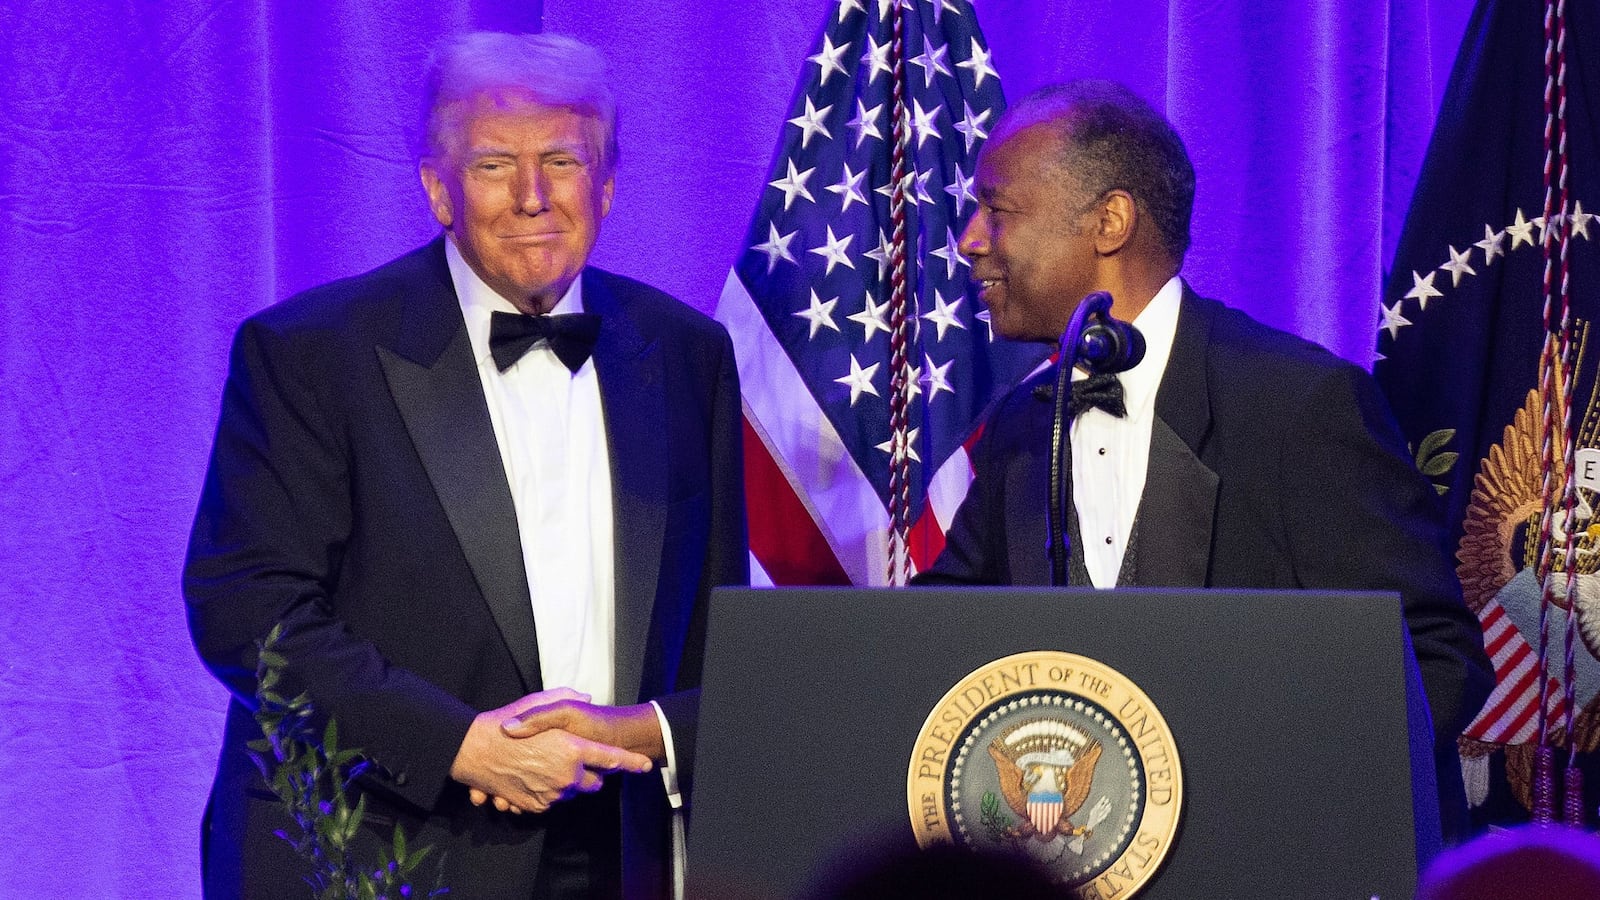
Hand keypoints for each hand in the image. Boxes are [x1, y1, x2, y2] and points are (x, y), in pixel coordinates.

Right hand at [451, 691, 650, 813]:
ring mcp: (551, 793)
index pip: (611, 759)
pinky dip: (549, 791)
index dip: (630, 762)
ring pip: (573, 793)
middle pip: (594, 783)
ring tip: (547, 765)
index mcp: (571, 749)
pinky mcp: (536, 805)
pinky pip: (553, 802)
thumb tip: (586, 697)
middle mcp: (566, 775)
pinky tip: (534, 776)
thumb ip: (567, 699)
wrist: (474, 750)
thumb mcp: (538, 703)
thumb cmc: (508, 724)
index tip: (645, 765)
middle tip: (573, 758)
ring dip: (568, 782)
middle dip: (590, 774)